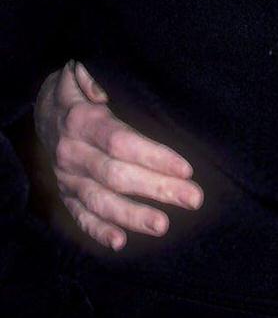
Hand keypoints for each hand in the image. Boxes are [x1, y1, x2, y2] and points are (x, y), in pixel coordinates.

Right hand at [35, 60, 202, 249]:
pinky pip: (80, 216)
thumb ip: (96, 77)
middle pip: (116, 175)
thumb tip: (104, 91)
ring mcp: (67, 177)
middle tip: (193, 198)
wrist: (45, 111)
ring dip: (132, 216)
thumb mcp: (85, 74)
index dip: (153, 156)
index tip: (186, 169)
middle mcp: (72, 153)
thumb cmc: (83, 91)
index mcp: (82, 122)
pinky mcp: (66, 194)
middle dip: (157, 188)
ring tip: (163, 225)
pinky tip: (119, 242)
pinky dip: (98, 231)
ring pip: (100, 200)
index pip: (120, 142)